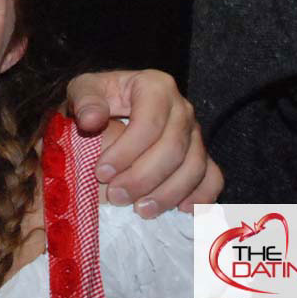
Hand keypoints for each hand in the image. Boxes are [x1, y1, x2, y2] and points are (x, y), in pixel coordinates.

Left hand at [65, 69, 221, 215]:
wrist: (112, 109)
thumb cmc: (98, 100)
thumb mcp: (83, 90)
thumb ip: (85, 100)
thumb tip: (91, 120)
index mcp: (155, 86)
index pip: (149, 122)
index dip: (126, 151)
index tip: (102, 172)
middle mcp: (182, 108)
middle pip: (173, 148)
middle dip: (144, 177)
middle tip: (117, 197)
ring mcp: (195, 133)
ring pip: (194, 166)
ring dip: (168, 193)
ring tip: (141, 210)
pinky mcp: (202, 155)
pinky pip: (212, 177)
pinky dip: (201, 196)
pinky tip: (181, 211)